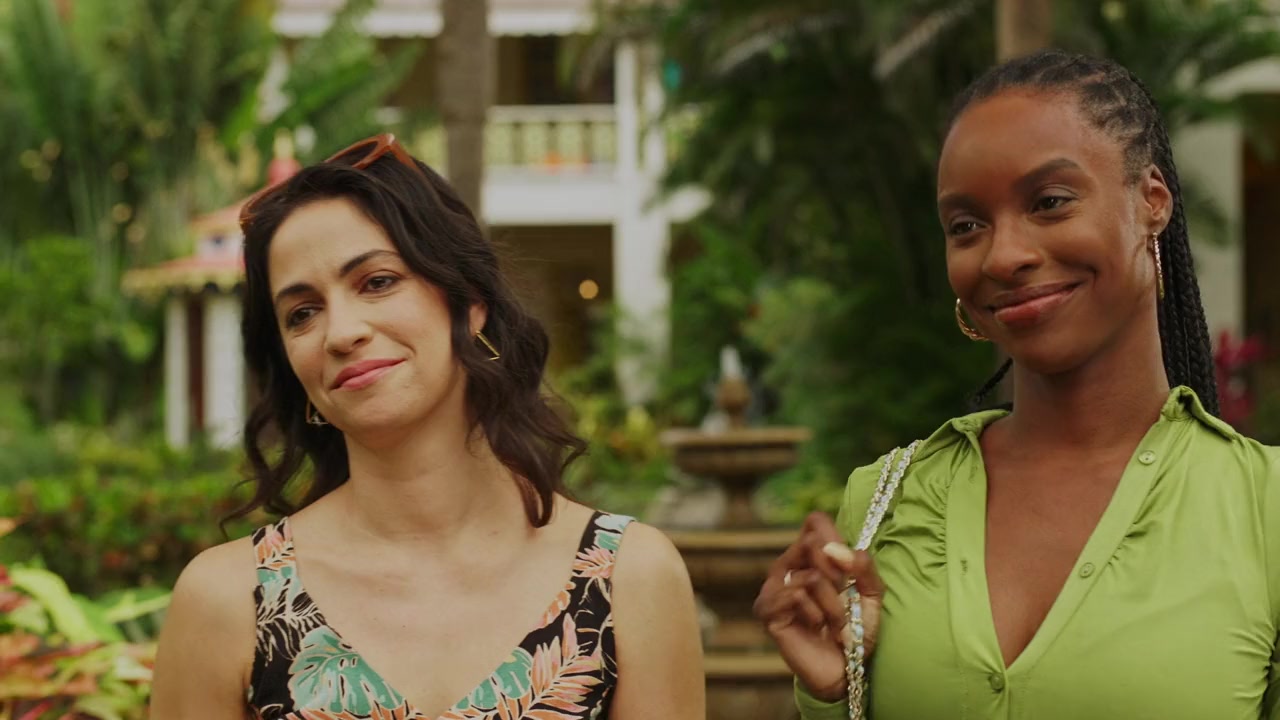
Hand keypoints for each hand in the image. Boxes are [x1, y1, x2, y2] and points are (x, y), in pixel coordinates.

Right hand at [753, 512, 885, 702]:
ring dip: (833, 604)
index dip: (835, 539)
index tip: (847, 570)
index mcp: (811, 556)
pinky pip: (796, 596)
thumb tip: (836, 549)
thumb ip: (863, 566)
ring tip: (833, 622)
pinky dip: (816, 615)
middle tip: (843, 598)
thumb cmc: (856, 630)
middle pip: (811, 543)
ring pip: (810, 576)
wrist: (845, 670)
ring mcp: (773, 587)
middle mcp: (788, 566)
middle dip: (838, 574)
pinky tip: (816, 627)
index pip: (815, 522)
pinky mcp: (767, 610)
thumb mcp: (871, 594)